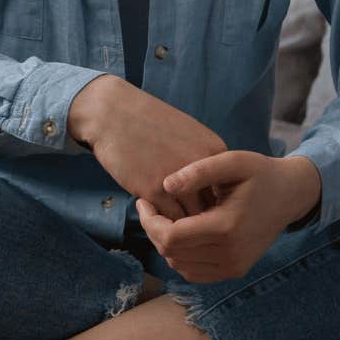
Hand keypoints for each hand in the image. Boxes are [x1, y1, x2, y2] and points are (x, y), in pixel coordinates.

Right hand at [69, 75, 226, 219]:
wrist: (112, 112)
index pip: (226, 192)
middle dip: (201, 221)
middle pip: (213, 209)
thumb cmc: (147, 121)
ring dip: (182, 227)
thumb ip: (202, 159)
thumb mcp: (187, 133)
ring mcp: (179, 180)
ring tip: (170, 225)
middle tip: (188, 225)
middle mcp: (202, 167)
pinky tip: (153, 216)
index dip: (213, 204)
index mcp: (215, 151)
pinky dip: (162, 224)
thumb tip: (207, 190)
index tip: (200, 208)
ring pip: (191, 221)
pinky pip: (167, 221)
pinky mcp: (154, 190)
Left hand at [136, 152, 320, 282]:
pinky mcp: (234, 271)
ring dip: (165, 243)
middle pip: (171, 253)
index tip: (143, 200)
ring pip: (179, 265)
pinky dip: (180, 256)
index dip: (148, 221)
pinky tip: (181, 232)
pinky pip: (193, 273)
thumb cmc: (260, 173)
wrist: (290, 195)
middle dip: (153, 230)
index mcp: (227, 227)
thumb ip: (199, 170)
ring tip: (165, 216)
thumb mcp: (233, 161)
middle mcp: (230, 254)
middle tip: (150, 206)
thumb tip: (166, 184)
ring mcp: (233, 267)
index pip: (170, 237)